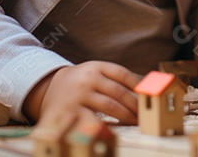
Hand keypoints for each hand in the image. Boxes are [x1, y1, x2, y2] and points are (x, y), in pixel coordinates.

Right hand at [23, 61, 142, 128]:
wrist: (46, 88)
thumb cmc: (79, 82)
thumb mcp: (95, 72)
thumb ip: (116, 78)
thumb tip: (147, 83)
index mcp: (96, 67)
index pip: (123, 74)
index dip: (139, 84)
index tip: (151, 94)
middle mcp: (88, 78)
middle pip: (119, 92)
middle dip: (136, 105)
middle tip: (147, 113)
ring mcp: (79, 95)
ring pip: (110, 106)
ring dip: (127, 116)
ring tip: (137, 122)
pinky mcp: (71, 112)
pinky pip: (94, 120)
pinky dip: (107, 126)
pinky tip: (116, 130)